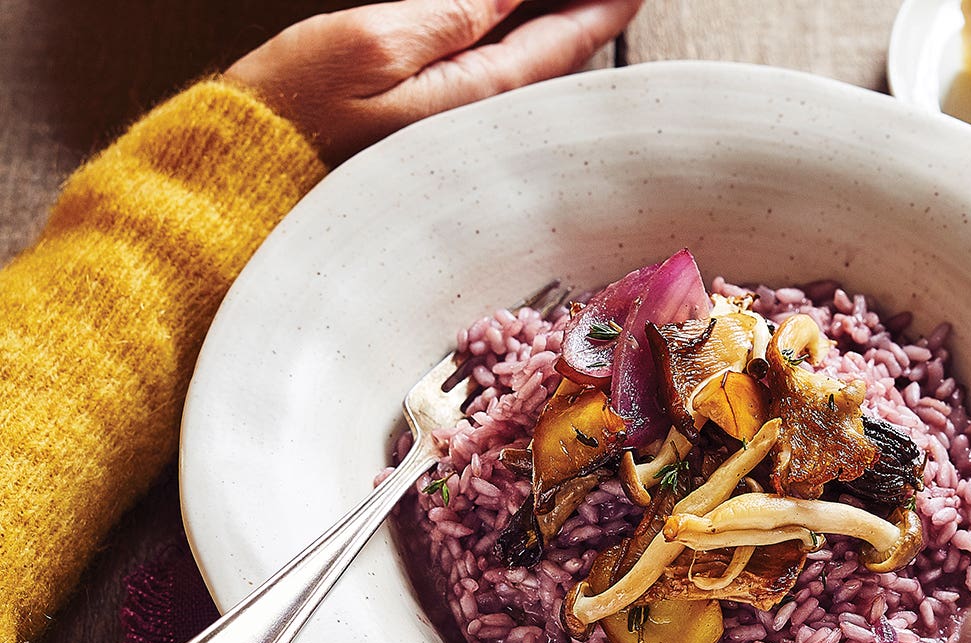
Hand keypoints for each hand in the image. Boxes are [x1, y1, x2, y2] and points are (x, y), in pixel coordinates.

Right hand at [226, 0, 642, 163]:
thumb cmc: (297, 113)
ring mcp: (455, 129)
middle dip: (587, 17)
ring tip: (583, 5)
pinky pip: (494, 81)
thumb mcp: (373, 43)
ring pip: (528, 70)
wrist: (246, 177)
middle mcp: (477, 121)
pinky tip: (522, 29)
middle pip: (557, 59)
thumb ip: (450, 15)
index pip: (565, 42)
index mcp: (476, 98)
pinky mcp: (429, 130)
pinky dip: (519, 48)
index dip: (604, 7)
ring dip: (558, 30)